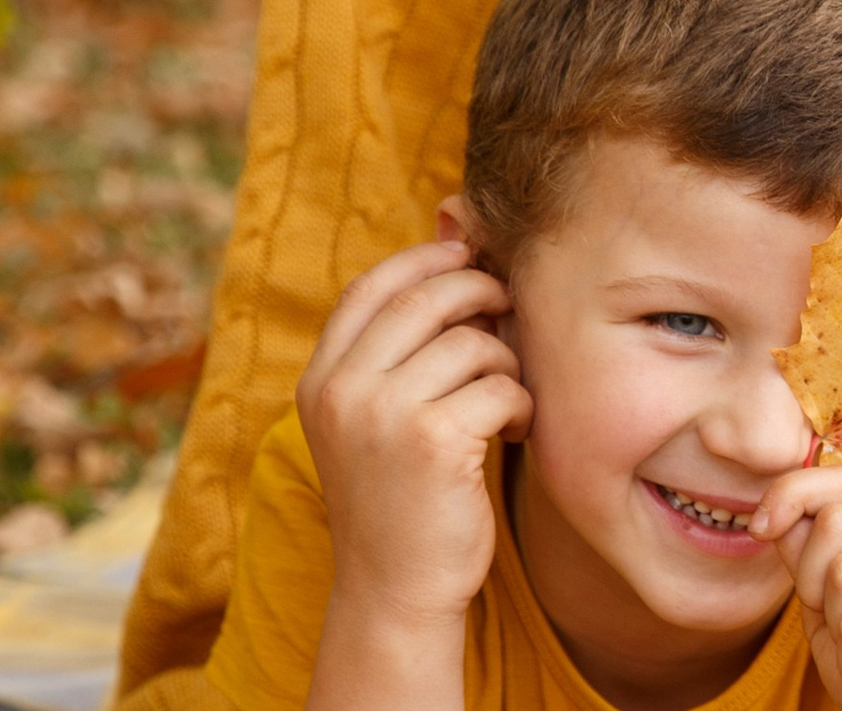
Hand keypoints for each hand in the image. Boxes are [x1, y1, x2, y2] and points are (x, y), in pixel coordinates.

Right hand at [297, 240, 532, 635]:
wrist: (394, 591)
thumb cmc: (397, 499)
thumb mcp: (368, 421)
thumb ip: (391, 356)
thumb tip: (457, 266)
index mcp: (320, 380)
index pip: (368, 288)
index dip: (422, 258)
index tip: (465, 250)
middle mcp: (342, 391)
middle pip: (424, 300)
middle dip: (479, 290)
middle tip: (509, 305)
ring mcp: (383, 414)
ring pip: (472, 342)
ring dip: (506, 361)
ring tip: (507, 396)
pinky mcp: (434, 441)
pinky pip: (501, 387)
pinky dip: (521, 404)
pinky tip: (515, 431)